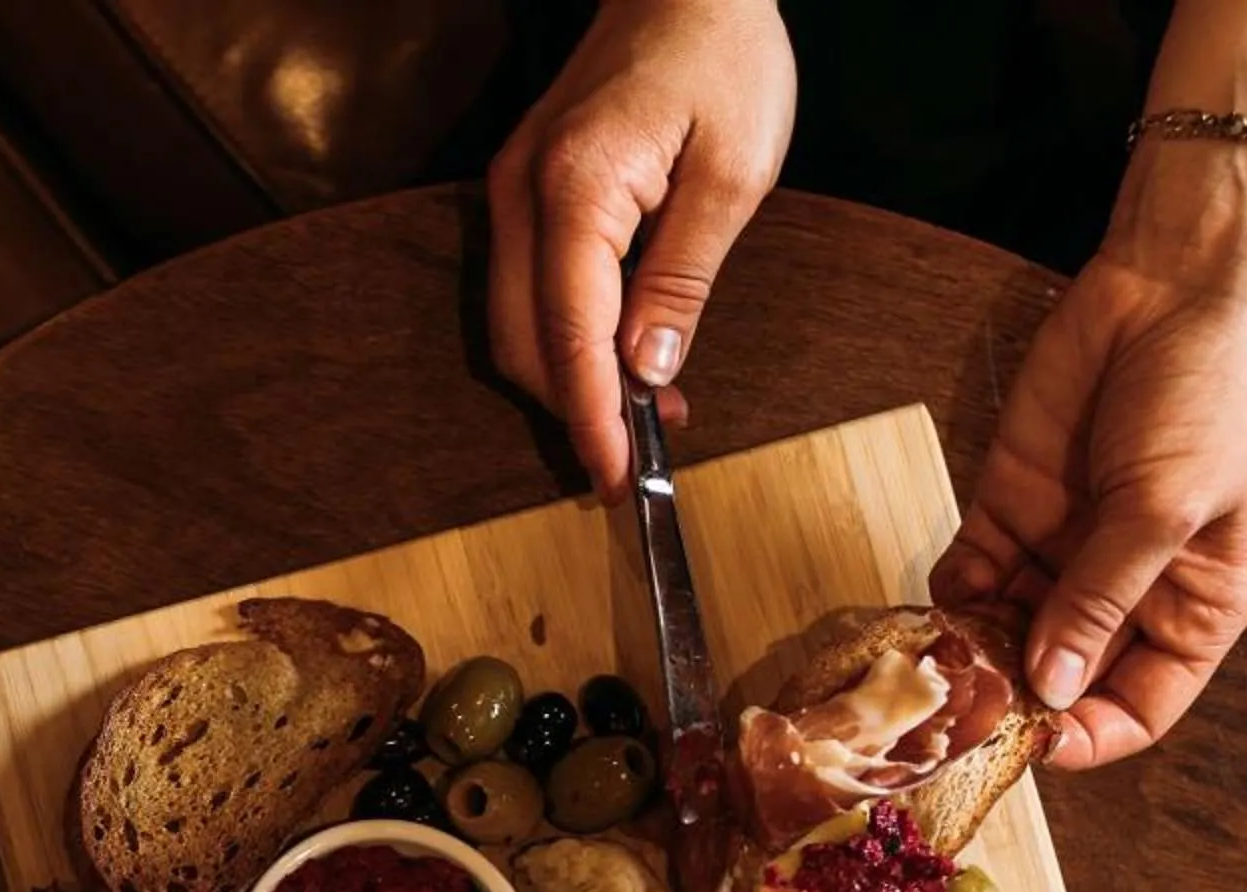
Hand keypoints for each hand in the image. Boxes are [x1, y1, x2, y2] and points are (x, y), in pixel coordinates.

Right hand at [487, 0, 796, 498]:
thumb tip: (646, 373)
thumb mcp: (734, 173)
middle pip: (523, 343)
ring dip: (572, 380)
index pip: (570, 336)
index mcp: (576, 188)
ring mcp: (513, 190)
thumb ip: (683, 279)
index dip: (593, 418)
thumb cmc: (722, 57)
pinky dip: (567, 339)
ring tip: (646, 417)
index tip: (619, 480)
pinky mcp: (525, 190)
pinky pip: (528, 288)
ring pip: (516, 324)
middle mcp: (522, 193)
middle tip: (638, 464)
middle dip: (576, 412)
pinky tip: (625, 358)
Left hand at [931, 147, 1246, 770]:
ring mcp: (1065, 548)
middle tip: (963, 706)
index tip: (1034, 741)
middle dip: (1013, 696)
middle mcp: (1127, 591)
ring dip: (972, 649)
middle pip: (1061, 677)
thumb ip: (1103, 599)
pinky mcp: (1013, 504)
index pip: (1138, 707)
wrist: (1178, 283)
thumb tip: (1052, 689)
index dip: (1089, 734)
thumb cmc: (1213, 396)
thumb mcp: (1166, 509)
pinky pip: (972, 571)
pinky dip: (949, 594)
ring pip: (1006, 630)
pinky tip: (934, 602)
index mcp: (1195, 607)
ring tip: (940, 659)